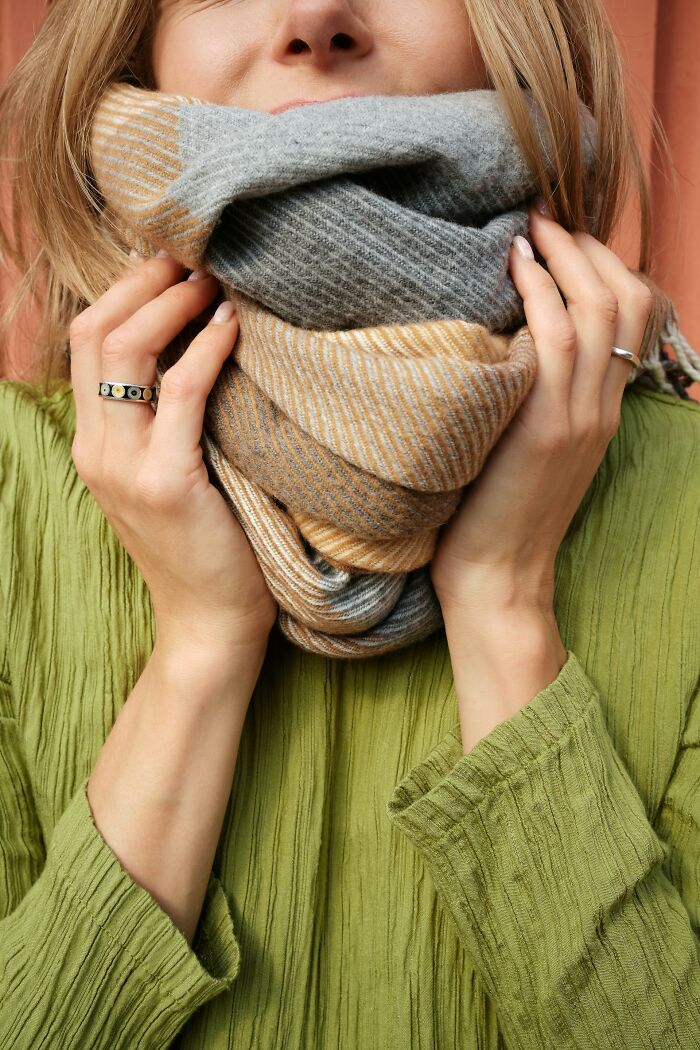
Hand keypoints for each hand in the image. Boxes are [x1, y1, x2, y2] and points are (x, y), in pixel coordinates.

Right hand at [69, 252, 277, 658]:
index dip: (122, 292)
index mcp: (93, 444)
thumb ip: (166, 422)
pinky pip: (180, 392)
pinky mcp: (165, 483)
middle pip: (94, 334)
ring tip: (214, 281)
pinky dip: (206, 349)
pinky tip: (234, 327)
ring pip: (123, 352)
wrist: (209, 623)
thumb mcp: (169, 475)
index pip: (86, 342)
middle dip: (141, 284)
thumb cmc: (205, 545)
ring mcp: (124, 466)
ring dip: (170, 304)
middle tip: (192, 257)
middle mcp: (96, 449)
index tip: (168, 262)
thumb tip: (200, 350)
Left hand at [430, 200, 653, 618]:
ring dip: (566, 256)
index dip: (603, 264)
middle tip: (545, 220)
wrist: (497, 576)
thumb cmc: (498, 513)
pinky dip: (541, 292)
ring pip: (601, 309)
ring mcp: (580, 415)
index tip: (561, 239)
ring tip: (531, 228)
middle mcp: (602, 406)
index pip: (633, 314)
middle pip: (625, 298)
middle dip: (589, 247)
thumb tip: (507, 344)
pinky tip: (515, 266)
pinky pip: (558, 339)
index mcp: (604, 408)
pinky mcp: (547, 425)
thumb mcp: (531, 447)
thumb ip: (537, 397)